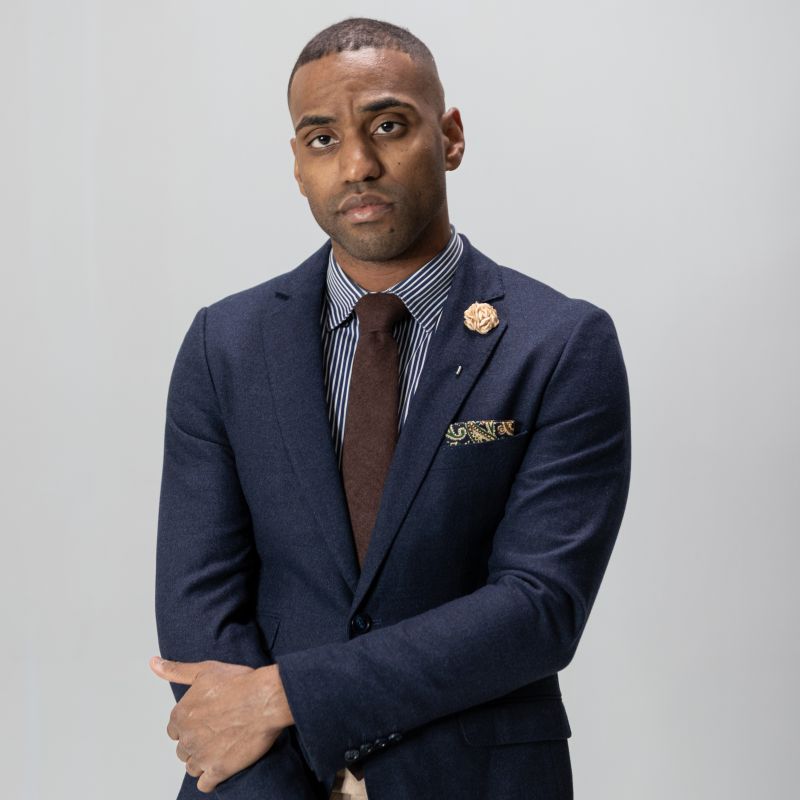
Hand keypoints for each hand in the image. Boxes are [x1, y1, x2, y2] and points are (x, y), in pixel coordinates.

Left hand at [150, 656, 293, 792]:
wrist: (266, 698)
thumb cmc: (240, 682)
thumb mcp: (205, 670)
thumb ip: (176, 670)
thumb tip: (153, 664)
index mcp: (181, 715)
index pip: (174, 730)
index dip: (190, 725)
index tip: (206, 720)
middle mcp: (187, 737)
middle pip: (183, 749)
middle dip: (197, 742)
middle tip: (217, 732)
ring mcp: (202, 755)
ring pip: (192, 767)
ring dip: (203, 760)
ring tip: (222, 747)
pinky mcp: (218, 769)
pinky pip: (205, 784)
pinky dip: (211, 778)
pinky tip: (222, 766)